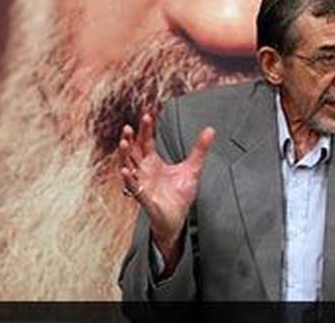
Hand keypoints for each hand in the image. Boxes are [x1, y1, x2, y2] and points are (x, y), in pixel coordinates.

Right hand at [118, 113, 214, 273]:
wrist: (177, 218)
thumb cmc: (179, 194)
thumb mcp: (192, 168)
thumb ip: (199, 149)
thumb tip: (210, 129)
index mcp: (152, 162)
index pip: (146, 141)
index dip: (146, 129)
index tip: (147, 114)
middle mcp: (144, 171)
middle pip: (133, 152)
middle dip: (130, 139)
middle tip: (129, 126)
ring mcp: (142, 184)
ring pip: (128, 167)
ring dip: (125, 155)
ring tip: (124, 142)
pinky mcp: (144, 199)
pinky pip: (134, 188)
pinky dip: (128, 179)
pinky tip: (124, 170)